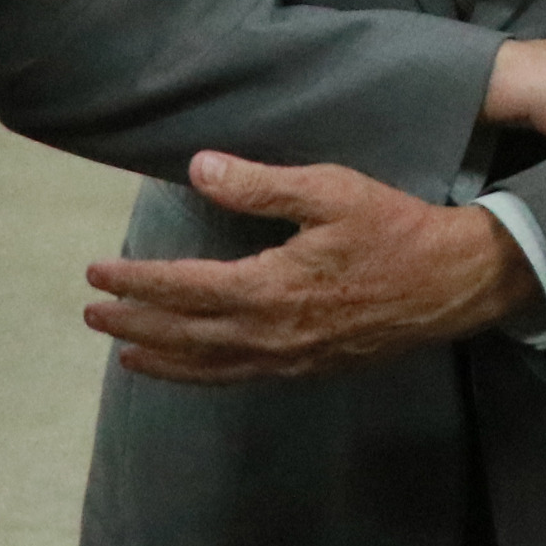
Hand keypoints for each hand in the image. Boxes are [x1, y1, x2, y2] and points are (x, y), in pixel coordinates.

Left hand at [84, 152, 539, 384]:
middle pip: (185, 334)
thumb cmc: (394, 227)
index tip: (97, 273)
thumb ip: (261, 184)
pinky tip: (187, 369)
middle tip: (91, 313)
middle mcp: (272, 332)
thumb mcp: (330, 190)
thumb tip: (200, 168)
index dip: (136, 282)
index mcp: (271, 286)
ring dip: (160, 357)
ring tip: (122, 351)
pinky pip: (240, 378)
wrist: (454, 283)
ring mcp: (290, 358)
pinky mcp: (308, 368)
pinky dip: (202, 376)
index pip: (184, 287)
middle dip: (134, 323)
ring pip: (209, 366)